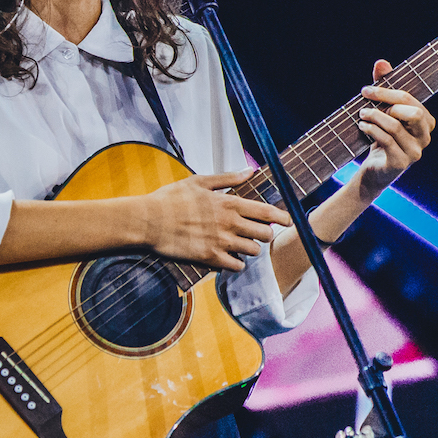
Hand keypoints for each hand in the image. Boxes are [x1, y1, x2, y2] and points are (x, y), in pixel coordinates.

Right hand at [141, 167, 290, 270]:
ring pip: (252, 251)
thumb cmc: (171, 198)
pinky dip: (236, 263)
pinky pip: (236, 266)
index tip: (288, 220)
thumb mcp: (199, 181)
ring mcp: (221, 242)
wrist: (148, 221)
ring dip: (250, 248)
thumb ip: (228, 178)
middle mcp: (229, 223)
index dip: (282, 217)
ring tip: (239, 243)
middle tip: (255, 232)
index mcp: (228, 203)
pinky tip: (228, 256)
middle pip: (264, 234)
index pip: (266, 212)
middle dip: (264, 234)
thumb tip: (250, 170)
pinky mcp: (210, 258)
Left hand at [357, 59, 434, 196]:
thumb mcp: (382, 111)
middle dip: (387, 103)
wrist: (374, 169)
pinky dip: (371, 130)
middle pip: (414, 112)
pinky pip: (386, 140)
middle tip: (366, 105)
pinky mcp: (400, 162)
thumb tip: (381, 62)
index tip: (366, 90)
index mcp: (425, 122)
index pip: (410, 100)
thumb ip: (384, 87)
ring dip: (374, 117)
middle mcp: (425, 136)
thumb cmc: (381, 136)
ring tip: (362, 115)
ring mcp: (415, 152)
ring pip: (395, 126)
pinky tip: (362, 126)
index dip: (387, 92)